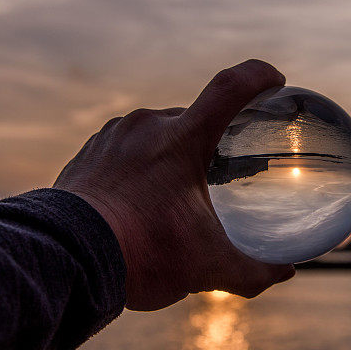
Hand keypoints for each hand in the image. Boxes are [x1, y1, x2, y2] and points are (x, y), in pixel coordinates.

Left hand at [54, 60, 295, 310]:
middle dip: (209, 140)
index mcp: (181, 139)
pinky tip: (138, 201)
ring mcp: (111, 137)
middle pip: (192, 117)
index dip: (258, 77)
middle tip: (220, 168)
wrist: (65, 262)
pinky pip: (123, 150)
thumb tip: (285, 273)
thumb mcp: (206, 268)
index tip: (275, 80)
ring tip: (175, 192)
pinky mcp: (87, 155)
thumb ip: (253, 271)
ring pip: (155, 134)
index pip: (230, 88)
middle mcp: (146, 126)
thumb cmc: (141, 255)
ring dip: (169, 157)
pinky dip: (137, 168)